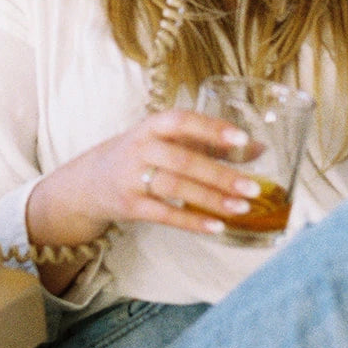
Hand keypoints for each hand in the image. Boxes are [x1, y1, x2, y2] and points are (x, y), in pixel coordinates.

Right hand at [26, 109, 263, 256]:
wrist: (88, 182)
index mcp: (152, 126)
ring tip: (242, 208)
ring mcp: (132, 177)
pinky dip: (192, 222)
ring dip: (211, 199)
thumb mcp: (168, 142)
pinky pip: (164, 214)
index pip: (182, 121)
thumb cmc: (140, 156)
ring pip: (176, 188)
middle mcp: (140, 147)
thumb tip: (258, 148)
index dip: (211, 128)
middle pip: (184, 160)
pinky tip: (216, 226)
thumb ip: (210, 143)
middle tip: (252, 188)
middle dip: (220, 175)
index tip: (241, 138)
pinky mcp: (129, 205)